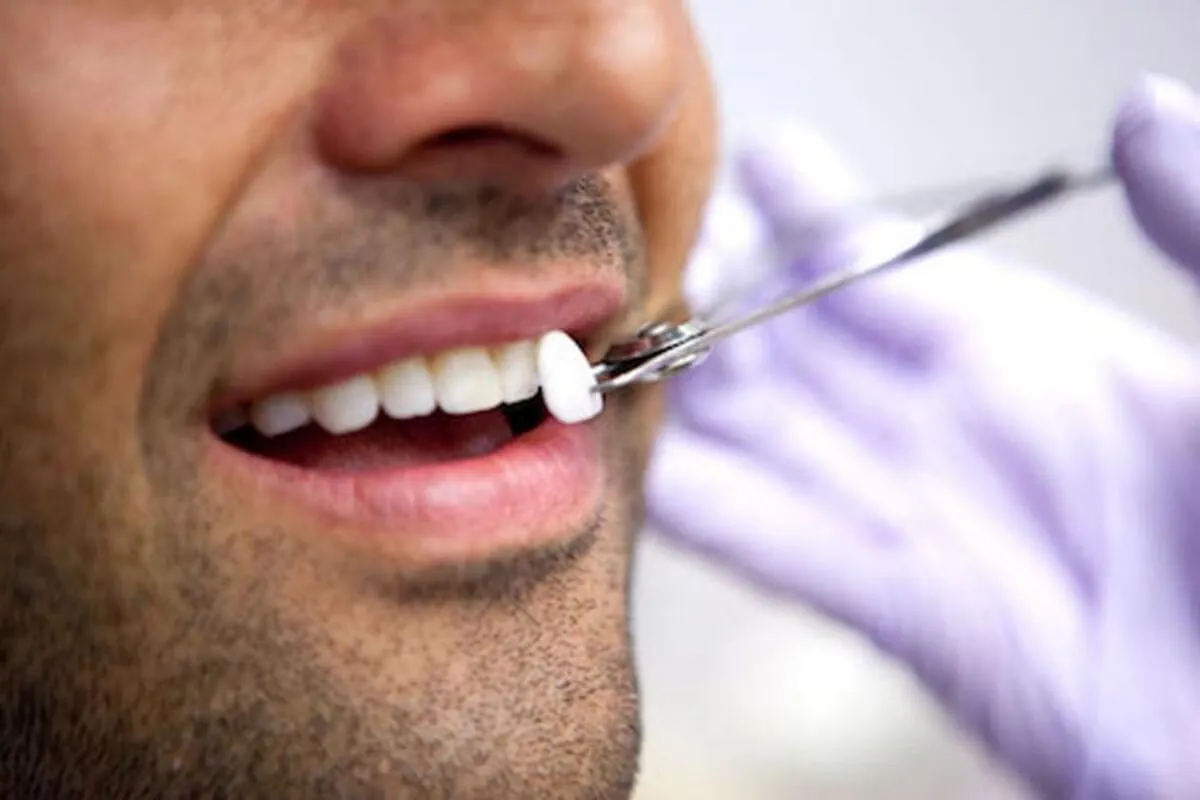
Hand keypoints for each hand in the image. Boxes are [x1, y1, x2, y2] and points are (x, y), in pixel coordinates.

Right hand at [647, 76, 1199, 799]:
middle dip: (715, 300)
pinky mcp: (909, 619)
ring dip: (686, 399)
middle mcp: (959, 431)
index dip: (814, 215)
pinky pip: (778, 549)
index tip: (748, 160)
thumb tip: (1140, 106)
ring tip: (598, 348)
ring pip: (768, 442)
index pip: (890, 270)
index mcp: (1040, 360)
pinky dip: (701, 510)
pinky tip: (634, 472)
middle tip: (629, 256)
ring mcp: (924, 522)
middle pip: (800, 351)